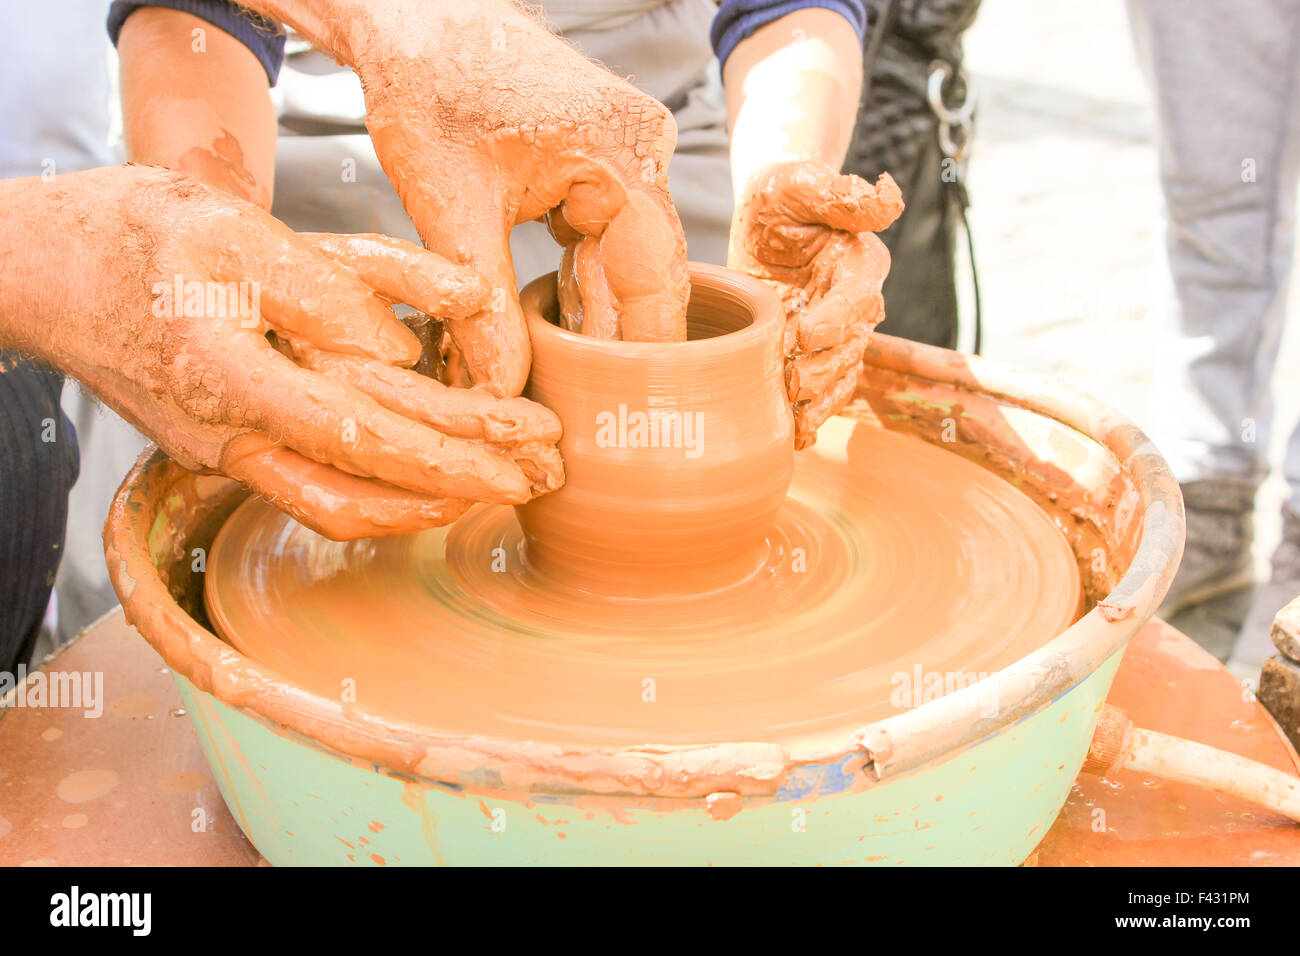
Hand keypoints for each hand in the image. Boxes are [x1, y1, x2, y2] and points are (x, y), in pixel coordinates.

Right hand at [0, 165, 560, 538]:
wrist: (49, 270)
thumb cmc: (140, 236)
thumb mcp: (241, 234)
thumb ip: (333, 289)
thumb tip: (407, 348)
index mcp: (233, 383)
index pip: (364, 443)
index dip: (449, 461)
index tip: (521, 463)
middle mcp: (229, 438)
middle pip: (364, 491)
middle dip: (459, 491)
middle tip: (538, 484)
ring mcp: (224, 452)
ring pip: (337, 506)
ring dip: (423, 504)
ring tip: (497, 489)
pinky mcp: (227, 448)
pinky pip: (311, 489)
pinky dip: (376, 494)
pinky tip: (426, 486)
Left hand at [304, 1, 691, 380]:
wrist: (413, 17)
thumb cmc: (428, 83)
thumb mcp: (448, 203)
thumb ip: (481, 302)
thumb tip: (502, 387)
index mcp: (621, 152)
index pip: (658, 274)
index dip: (650, 350)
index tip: (640, 413)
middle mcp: (641, 150)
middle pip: (645, 272)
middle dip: (617, 342)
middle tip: (601, 413)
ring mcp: (624, 154)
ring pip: (622, 260)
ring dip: (595, 318)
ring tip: (579, 386)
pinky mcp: (598, 162)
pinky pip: (601, 238)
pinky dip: (578, 284)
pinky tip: (563, 334)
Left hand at [728, 160, 903, 447]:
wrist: (767, 218)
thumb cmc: (785, 195)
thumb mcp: (802, 184)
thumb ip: (840, 193)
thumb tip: (887, 195)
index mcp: (860, 265)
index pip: (857, 297)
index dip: (836, 318)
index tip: (806, 333)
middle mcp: (857, 304)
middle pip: (849, 347)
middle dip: (823, 370)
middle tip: (792, 382)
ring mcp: (836, 335)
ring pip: (838, 378)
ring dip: (819, 403)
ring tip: (795, 421)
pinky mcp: (813, 354)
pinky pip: (822, 393)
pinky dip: (810, 417)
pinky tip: (794, 437)